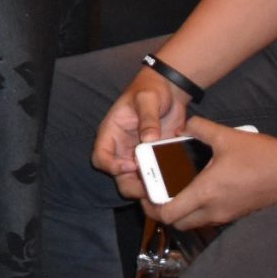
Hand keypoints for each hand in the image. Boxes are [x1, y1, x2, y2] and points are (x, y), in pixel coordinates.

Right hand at [91, 65, 193, 199]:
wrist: (171, 91)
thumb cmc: (151, 89)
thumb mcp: (147, 99)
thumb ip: (148, 118)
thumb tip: (149, 139)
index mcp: (112, 133)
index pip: (100, 157)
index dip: (111, 166)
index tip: (131, 165)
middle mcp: (122, 149)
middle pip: (118, 176)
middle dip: (132, 186)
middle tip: (150, 187)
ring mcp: (139, 156)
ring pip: (136, 182)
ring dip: (148, 187)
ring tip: (164, 187)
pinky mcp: (156, 159)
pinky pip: (156, 177)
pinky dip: (164, 182)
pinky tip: (176, 181)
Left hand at [157, 119, 276, 231]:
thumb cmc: (261, 156)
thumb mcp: (225, 136)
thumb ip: (198, 128)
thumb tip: (184, 126)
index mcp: (206, 193)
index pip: (168, 214)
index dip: (151, 205)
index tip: (146, 190)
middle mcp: (214, 210)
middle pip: (177, 223)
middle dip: (162, 210)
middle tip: (156, 190)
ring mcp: (227, 215)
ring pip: (194, 222)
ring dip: (181, 210)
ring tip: (174, 187)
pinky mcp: (237, 213)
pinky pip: (209, 218)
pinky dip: (197, 208)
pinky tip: (198, 187)